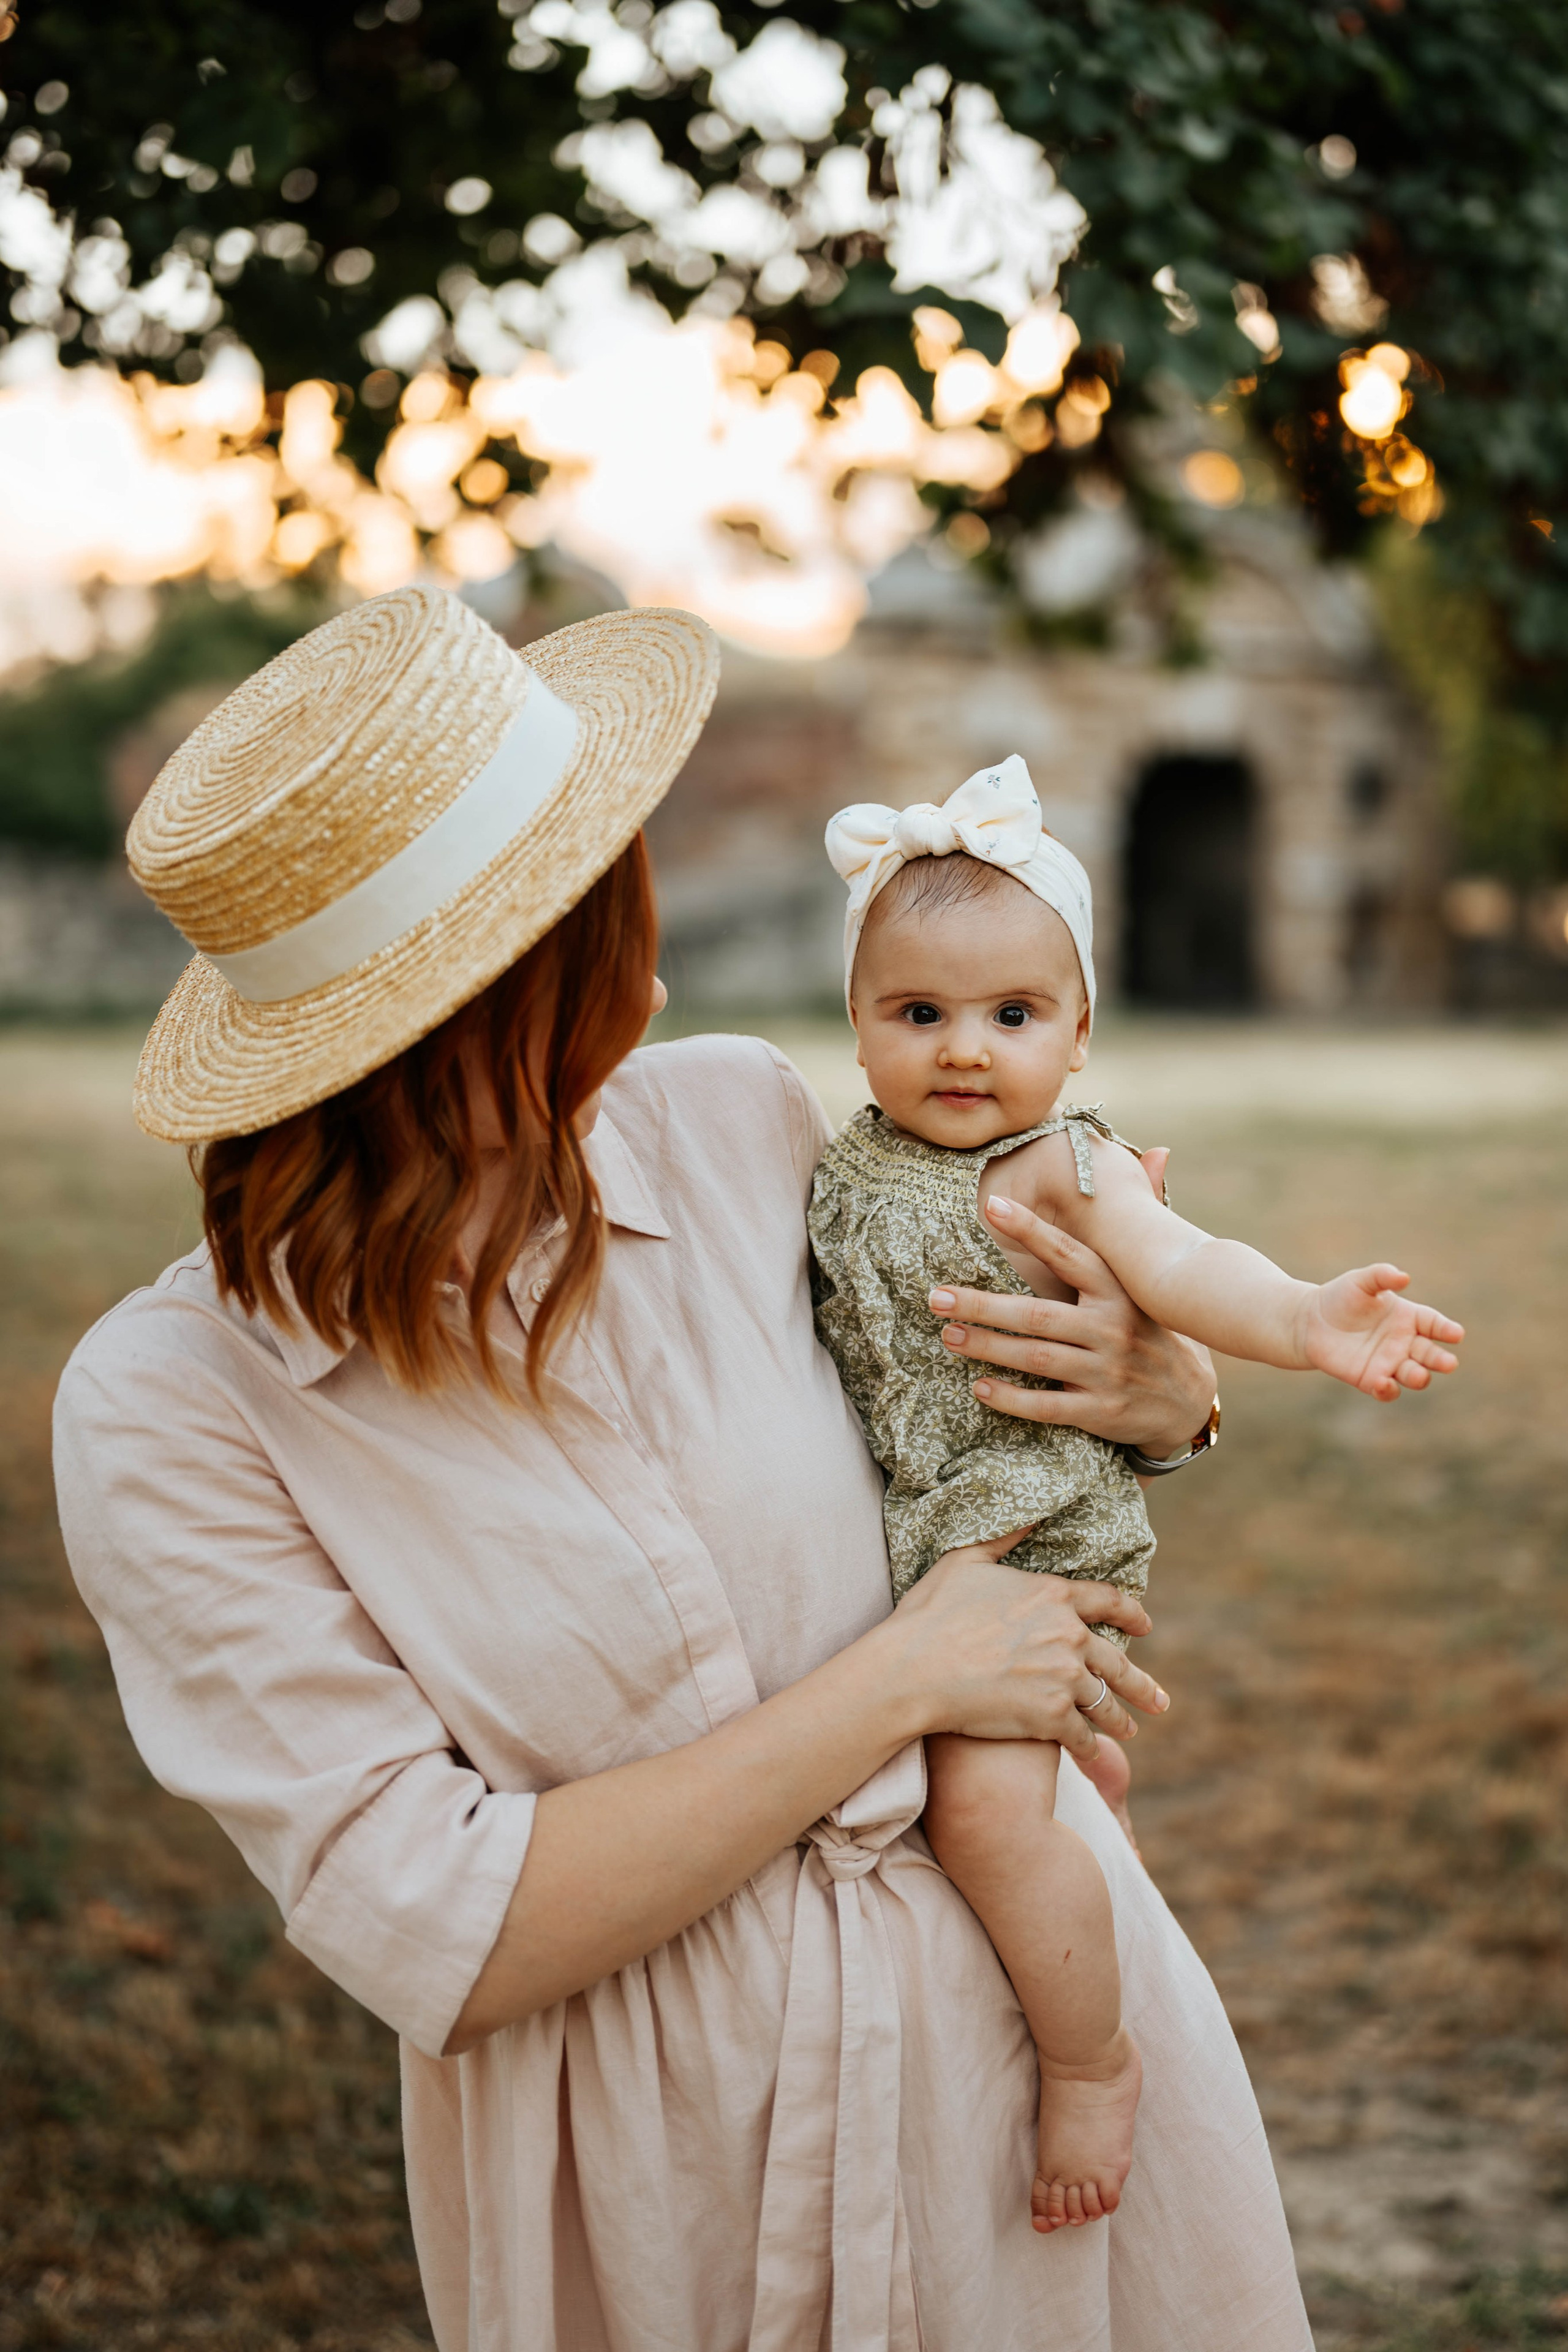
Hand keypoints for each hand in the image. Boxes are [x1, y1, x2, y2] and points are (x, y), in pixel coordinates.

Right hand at [886, 1529, 1168, 1767]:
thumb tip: (1034, 1514)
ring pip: (1104, 1702)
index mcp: (1052, 1594)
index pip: (1109, 1601)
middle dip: (1142, 1684)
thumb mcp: (965, 1560)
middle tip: (1159, 1700)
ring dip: (1121, 1718)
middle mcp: (1068, 1635)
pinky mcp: (1051, 1717)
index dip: (1132, 1614)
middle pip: (1117, 1661)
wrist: (913, 1671)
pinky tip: (1093, 1755)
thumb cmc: (931, 1614)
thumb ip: (1004, 1538)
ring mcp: (1063, 1678)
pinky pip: (1083, 1737)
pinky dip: (1090, 1748)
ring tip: (1130, 1729)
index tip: (1146, 1626)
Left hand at [928, 1190, 1214, 1456]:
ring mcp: (1108, 1373)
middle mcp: (1114, 1329)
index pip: (1070, 1255)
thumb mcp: (1152, 1280)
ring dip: (988, 1346)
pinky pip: (1048, 1406)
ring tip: (949, 1335)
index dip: (1032, 1230)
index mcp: (1121, 1292)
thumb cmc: (1151, 1330)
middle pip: (1039, 1314)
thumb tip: (1158, 1153)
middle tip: (937, 1297)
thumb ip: (1145, 1218)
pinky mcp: (1102, 1413)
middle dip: (983, 1305)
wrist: (1188, 1401)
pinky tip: (980, 1386)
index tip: (990, 1206)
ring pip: (1037, 1359)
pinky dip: (1012, 1399)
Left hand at [1303, 1264, 1462, 1399]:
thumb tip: (1404, 1277)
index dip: (1446, 1329)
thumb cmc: (1341, 1297)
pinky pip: (1386, 1390)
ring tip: (1419, 1375)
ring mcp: (1390, 1363)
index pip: (1434, 1324)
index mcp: (1409, 1317)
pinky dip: (1388, 1390)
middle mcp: (1404, 1342)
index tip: (1456, 1334)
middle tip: (1449, 1364)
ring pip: (1413, 1375)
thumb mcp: (1360, 1281)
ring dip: (1419, 1377)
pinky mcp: (1371, 1379)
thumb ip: (1382, 1276)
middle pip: (1430, 1354)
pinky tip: (1383, 1383)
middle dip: (1440, 1360)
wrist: (1311, 1321)